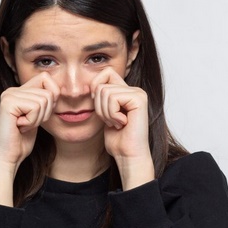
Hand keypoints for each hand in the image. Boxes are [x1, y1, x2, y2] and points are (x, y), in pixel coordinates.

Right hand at [0, 73, 59, 168]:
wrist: (8, 156)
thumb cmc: (22, 140)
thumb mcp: (38, 116)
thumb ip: (44, 100)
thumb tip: (59, 88)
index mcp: (19, 91)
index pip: (46, 78)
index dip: (52, 96)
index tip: (42, 114)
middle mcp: (12, 90)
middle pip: (48, 92)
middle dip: (45, 113)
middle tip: (29, 123)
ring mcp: (9, 95)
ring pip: (44, 100)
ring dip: (38, 118)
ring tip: (24, 126)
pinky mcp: (8, 103)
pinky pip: (35, 107)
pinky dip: (32, 121)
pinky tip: (20, 127)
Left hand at [91, 68, 154, 188]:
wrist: (128, 155)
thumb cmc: (117, 140)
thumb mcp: (104, 114)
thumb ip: (101, 98)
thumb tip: (88, 86)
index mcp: (126, 91)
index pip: (105, 73)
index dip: (95, 87)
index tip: (98, 107)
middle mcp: (134, 90)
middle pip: (101, 84)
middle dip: (99, 106)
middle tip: (111, 121)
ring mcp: (138, 93)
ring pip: (105, 92)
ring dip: (106, 112)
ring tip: (117, 123)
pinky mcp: (139, 99)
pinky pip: (113, 98)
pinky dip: (112, 114)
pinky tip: (122, 123)